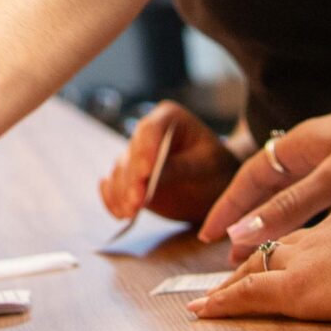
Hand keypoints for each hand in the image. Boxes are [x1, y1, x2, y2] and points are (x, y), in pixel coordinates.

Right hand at [97, 102, 241, 227]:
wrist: (215, 185)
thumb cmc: (217, 169)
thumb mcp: (207, 166)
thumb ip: (180, 167)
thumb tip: (149, 177)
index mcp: (169, 117)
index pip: (150, 129)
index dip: (145, 150)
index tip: (145, 172)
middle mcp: (147, 134)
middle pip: (131, 152)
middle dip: (132, 178)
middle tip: (136, 200)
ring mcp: (136, 157)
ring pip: (121, 171)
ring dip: (122, 192)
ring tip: (129, 213)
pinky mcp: (130, 179)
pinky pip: (114, 186)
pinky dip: (114, 199)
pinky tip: (120, 213)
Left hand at [188, 196, 330, 322]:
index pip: (319, 231)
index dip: (303, 244)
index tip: (302, 255)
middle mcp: (322, 232)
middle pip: (281, 245)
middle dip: (257, 256)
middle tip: (238, 268)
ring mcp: (306, 259)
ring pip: (256, 266)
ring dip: (232, 280)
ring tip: (213, 294)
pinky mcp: (296, 289)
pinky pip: (248, 295)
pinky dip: (222, 302)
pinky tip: (202, 310)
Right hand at [200, 77, 330, 260]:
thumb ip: (292, 205)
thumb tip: (241, 231)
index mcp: (301, 143)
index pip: (249, 177)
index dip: (227, 207)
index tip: (206, 235)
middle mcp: (316, 151)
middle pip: (268, 186)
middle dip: (244, 215)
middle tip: (226, 251)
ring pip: (294, 194)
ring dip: (275, 220)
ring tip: (261, 248)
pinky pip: (322, 199)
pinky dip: (307, 219)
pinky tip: (313, 235)